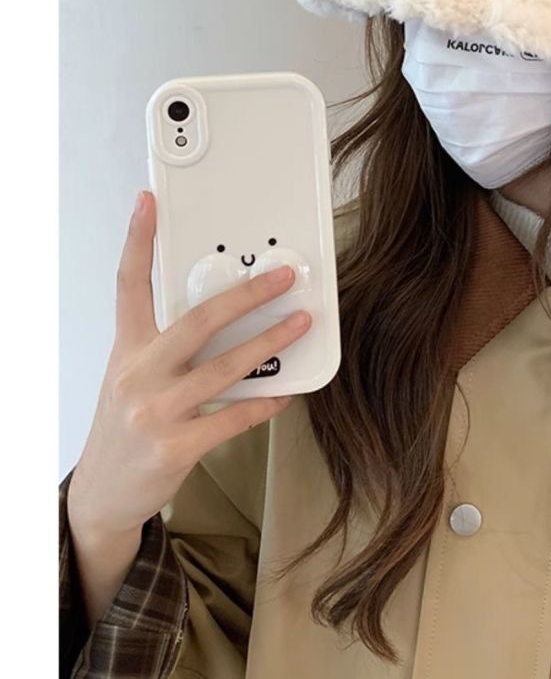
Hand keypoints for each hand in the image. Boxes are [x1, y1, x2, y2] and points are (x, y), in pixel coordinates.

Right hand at [67, 188, 309, 547]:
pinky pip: (232, 418)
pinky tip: (285, 393)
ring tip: (301, 324)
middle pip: (198, 321)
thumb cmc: (128, 424)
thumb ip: (166, 343)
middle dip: (247, 295)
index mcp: (128, 349)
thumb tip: (224, 309)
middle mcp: (139, 375)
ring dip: (270, 344)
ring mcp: (156, 412)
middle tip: (283, 275)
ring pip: (225, 368)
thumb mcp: (133, 375)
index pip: (129, 284)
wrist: (103, 494)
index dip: (138, 240)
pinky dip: (263, 403)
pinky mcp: (175, 448)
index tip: (148, 202)